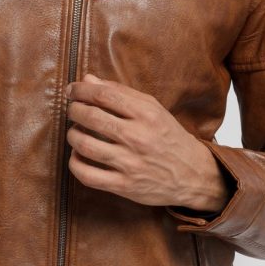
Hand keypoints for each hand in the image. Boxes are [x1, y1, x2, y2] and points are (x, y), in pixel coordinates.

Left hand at [64, 72, 232, 213]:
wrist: (192, 174)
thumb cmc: (168, 137)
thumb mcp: (152, 109)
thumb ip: (120, 92)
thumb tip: (88, 79)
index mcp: (146, 114)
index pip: (104, 95)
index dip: (81, 90)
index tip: (71, 90)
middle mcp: (138, 137)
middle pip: (91, 117)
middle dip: (74, 110)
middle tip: (72, 110)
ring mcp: (131, 163)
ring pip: (85, 145)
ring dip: (72, 135)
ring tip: (75, 132)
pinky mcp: (125, 186)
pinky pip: (88, 175)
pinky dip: (75, 164)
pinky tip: (77, 156)